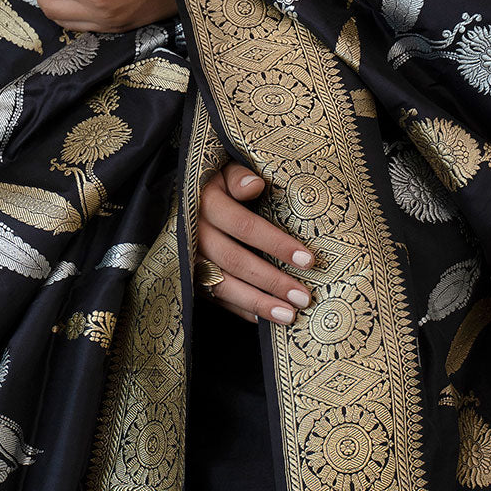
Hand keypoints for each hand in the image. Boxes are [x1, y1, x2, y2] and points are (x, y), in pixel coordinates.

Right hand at [196, 162, 316, 324]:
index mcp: (205, 204)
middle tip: (304, 296)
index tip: (308, 260)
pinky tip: (264, 320)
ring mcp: (190, 258)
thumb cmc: (216, 182)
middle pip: (235, 261)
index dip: (275, 244)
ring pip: (224, 285)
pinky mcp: (190, 276)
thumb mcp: (224, 170)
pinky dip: (240, 310)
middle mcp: (194, 233)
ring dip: (258, 302)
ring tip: (289, 316)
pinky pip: (215, 298)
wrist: (183, 196)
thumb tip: (255, 185)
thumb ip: (239, 177)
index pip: (244, 227)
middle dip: (272, 280)